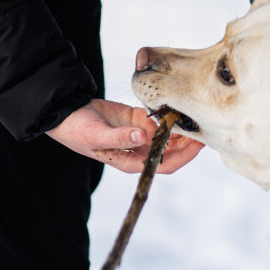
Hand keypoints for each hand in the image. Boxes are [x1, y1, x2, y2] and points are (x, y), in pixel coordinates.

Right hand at [47, 98, 203, 173]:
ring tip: (195, 114)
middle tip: (204, 124)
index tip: (198, 144)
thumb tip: (143, 137)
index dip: (184, 156)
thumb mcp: (97, 135)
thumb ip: (120, 137)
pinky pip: (157, 119)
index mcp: (131, 161)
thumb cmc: (76, 130)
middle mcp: (138, 150)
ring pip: (168, 134)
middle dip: (188, 140)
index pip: (165, 164)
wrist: (65, 112)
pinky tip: (177, 106)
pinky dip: (167, 114)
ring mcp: (139, 134)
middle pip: (172, 149)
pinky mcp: (136, 120)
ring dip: (180, 126)